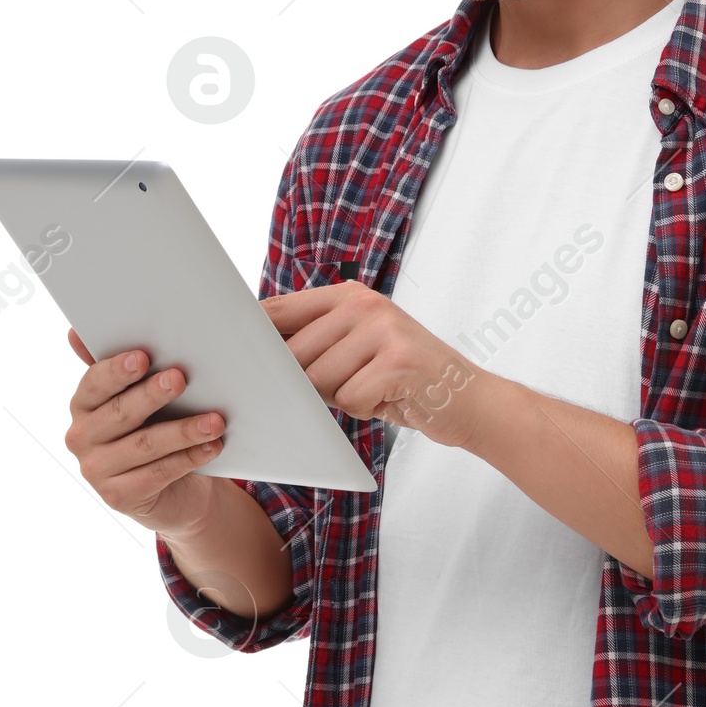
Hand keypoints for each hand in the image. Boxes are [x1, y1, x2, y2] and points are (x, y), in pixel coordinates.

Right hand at [63, 332, 226, 534]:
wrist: (170, 492)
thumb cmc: (153, 431)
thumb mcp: (139, 400)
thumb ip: (120, 370)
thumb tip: (77, 332)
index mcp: (83, 405)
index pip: (94, 384)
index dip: (116, 370)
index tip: (142, 357)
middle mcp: (81, 438)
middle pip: (120, 413)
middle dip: (152, 395)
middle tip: (180, 378)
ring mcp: (96, 471)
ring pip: (144, 445)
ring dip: (183, 430)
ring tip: (214, 420)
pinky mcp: (119, 497)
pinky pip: (158, 473)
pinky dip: (188, 459)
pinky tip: (211, 447)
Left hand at [263, 283, 484, 448]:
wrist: (471, 400)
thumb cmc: (404, 380)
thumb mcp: (358, 348)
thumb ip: (314, 344)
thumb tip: (254, 360)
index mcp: (348, 295)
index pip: (277, 310)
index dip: (252, 339)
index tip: (234, 358)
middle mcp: (365, 303)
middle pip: (295, 354)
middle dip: (308, 385)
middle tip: (347, 385)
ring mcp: (383, 329)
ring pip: (319, 380)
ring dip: (341, 399)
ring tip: (374, 389)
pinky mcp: (398, 361)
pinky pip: (349, 399)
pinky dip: (366, 411)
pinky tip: (390, 399)